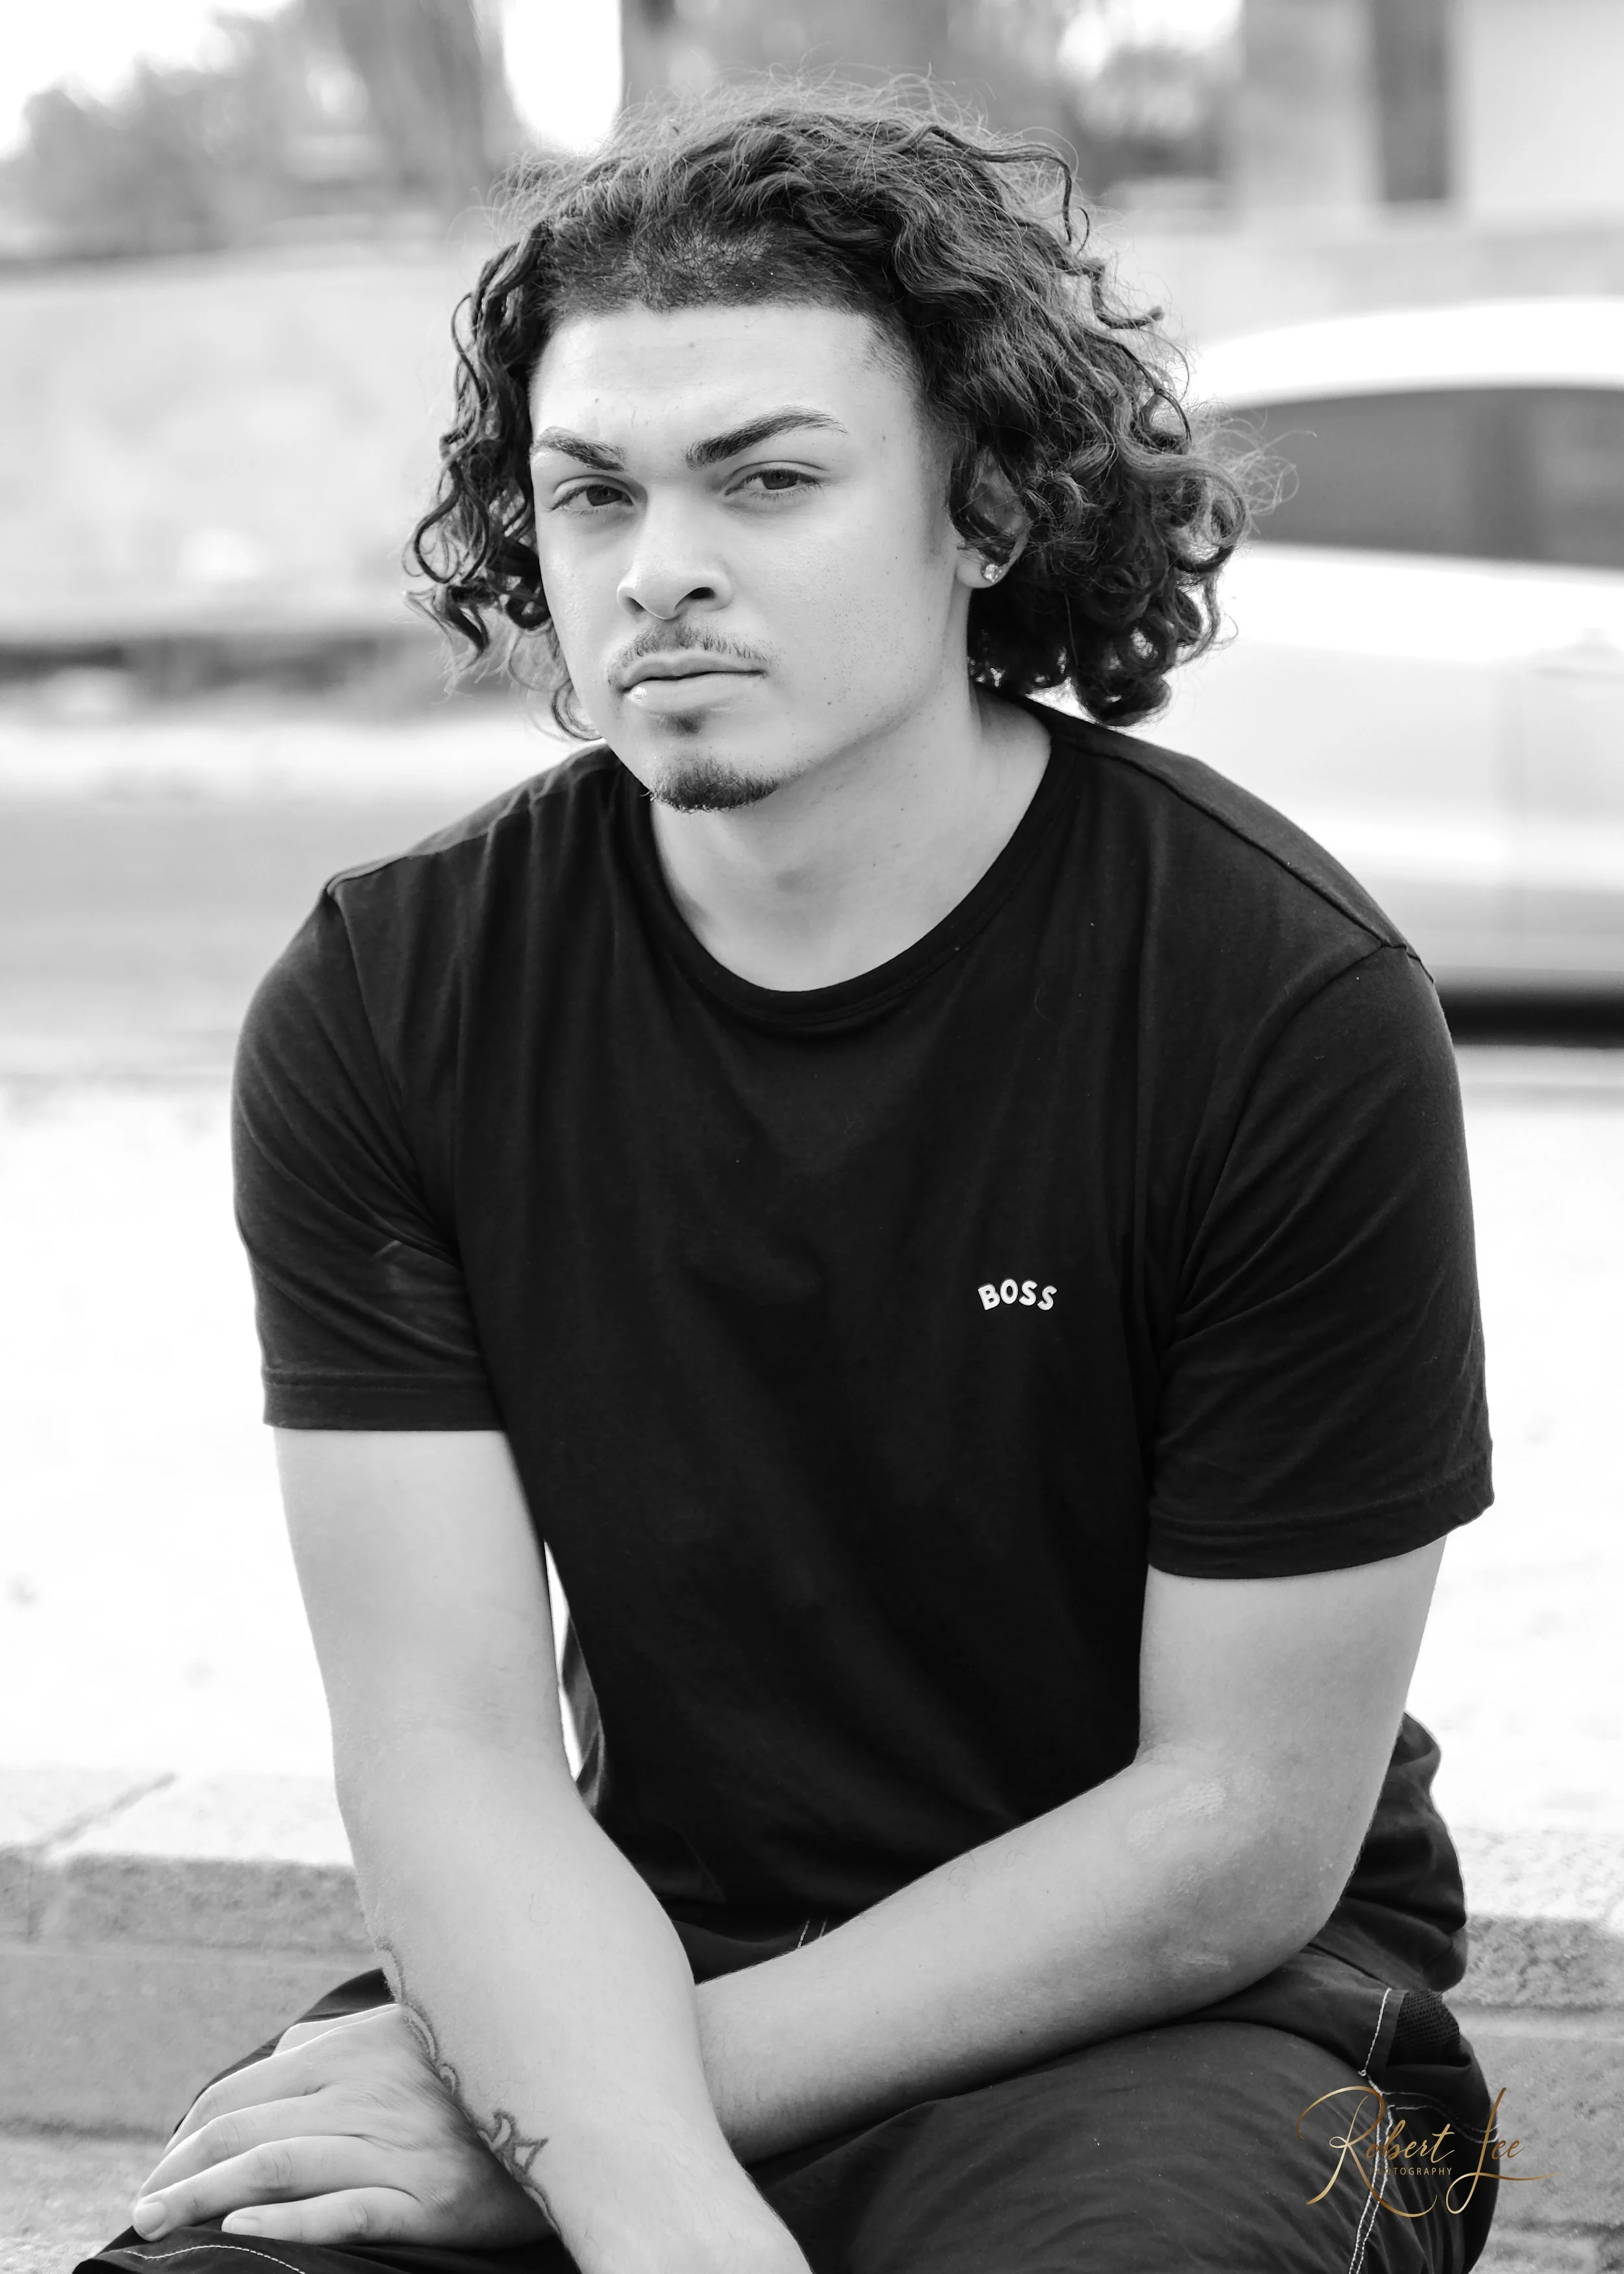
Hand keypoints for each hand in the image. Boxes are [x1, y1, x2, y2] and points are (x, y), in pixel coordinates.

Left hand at [129, 2003, 552, 2250]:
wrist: (572, 2111)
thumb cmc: (479, 2076)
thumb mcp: (412, 2036)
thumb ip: (345, 2041)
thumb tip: (285, 2047)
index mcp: (357, 2050)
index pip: (246, 2090)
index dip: (191, 2131)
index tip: (162, 2165)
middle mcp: (366, 2092)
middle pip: (247, 2129)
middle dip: (178, 2171)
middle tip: (138, 2211)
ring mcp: (395, 2147)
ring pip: (276, 2167)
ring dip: (202, 2196)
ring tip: (157, 2226)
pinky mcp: (426, 2200)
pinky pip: (343, 2210)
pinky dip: (286, 2219)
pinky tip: (241, 2225)